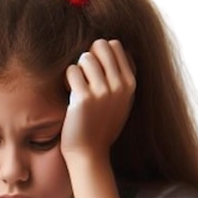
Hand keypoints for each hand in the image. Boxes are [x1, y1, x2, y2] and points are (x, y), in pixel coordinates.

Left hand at [60, 39, 135, 161]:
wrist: (89, 152)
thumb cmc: (100, 126)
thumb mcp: (121, 101)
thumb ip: (120, 76)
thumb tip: (113, 45)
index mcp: (130, 83)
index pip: (115, 45)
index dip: (99, 54)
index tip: (94, 72)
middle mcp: (120, 85)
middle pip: (101, 45)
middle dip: (88, 56)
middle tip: (82, 76)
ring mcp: (103, 91)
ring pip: (85, 57)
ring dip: (76, 69)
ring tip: (75, 87)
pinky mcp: (84, 98)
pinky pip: (71, 71)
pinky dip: (67, 79)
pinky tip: (69, 94)